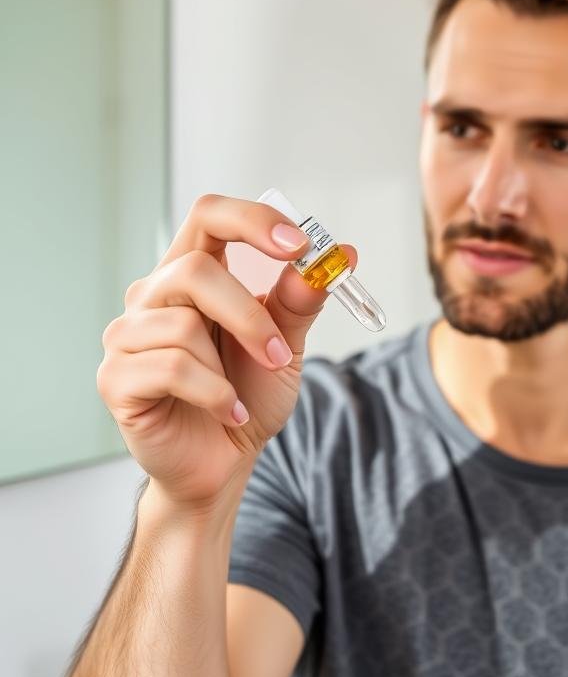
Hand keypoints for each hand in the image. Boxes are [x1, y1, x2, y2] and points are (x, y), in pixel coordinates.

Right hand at [96, 193, 355, 510]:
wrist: (226, 460)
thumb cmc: (249, 395)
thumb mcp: (285, 345)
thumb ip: (301, 300)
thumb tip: (343, 253)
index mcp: (193, 274)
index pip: (209, 216)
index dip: (252, 221)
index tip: (298, 245)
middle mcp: (153, 296)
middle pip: (193, 270)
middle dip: (249, 315)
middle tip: (280, 354)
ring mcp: (127, 336)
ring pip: (182, 325)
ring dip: (230, 367)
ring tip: (241, 396)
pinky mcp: (115, 378)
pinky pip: (171, 369)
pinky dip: (214, 395)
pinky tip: (228, 412)